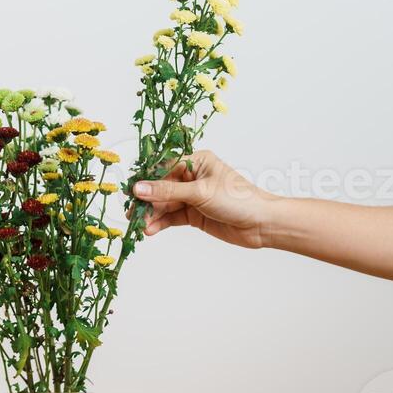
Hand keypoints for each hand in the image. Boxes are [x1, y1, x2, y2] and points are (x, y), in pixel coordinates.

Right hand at [131, 151, 274, 248]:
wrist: (261, 224)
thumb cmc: (238, 200)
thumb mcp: (200, 192)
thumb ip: (167, 191)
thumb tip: (139, 188)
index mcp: (197, 161)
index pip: (164, 167)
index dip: (147, 180)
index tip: (131, 192)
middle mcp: (193, 177)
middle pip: (161, 187)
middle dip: (147, 201)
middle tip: (132, 214)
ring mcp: (193, 196)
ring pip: (165, 204)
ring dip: (152, 215)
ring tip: (140, 226)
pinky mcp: (194, 214)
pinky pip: (172, 217)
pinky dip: (161, 223)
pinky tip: (151, 230)